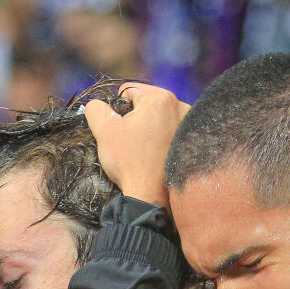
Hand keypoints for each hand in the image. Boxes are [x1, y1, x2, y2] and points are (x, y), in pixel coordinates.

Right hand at [85, 83, 189, 205]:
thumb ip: (96, 109)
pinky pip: (170, 132)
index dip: (116, 109)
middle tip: (128, 141)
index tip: (117, 129)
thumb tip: (97, 104)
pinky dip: (161, 139)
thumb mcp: (104, 131)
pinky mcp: (192, 142)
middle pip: (146, 104)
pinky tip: (154, 155)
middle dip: (134, 119)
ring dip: (148, 129)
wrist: (151, 196)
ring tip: (142, 150)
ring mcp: (190, 125)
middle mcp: (181, 106)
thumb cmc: (129, 162)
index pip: (129, 92)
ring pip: (159, 119)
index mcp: (161, 98)